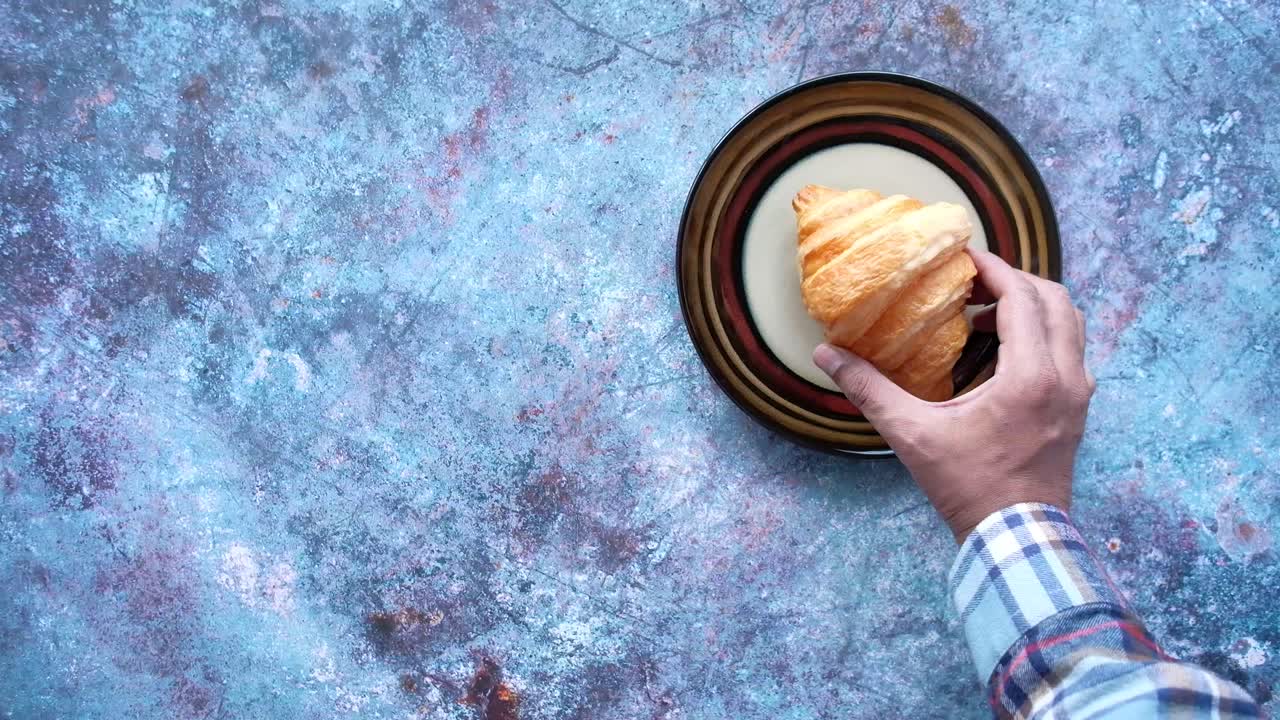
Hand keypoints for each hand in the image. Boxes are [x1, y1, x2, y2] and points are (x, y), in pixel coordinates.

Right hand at [813, 249, 1094, 541]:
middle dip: (1014, 281)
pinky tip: (1004, 352)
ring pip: (1071, 324)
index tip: (961, 258)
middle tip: (971, 283)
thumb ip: (869, 389)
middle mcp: (1067, 377)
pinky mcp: (1078, 410)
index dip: (992, 268)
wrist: (1016, 538)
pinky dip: (1043, 334)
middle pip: (1055, 299)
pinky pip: (1071, 351)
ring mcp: (1079, 394)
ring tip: (986, 314)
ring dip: (1033, 306)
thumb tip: (825, 354)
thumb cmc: (967, 487)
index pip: (1021, 296)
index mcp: (1031, 375)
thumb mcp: (912, 434)